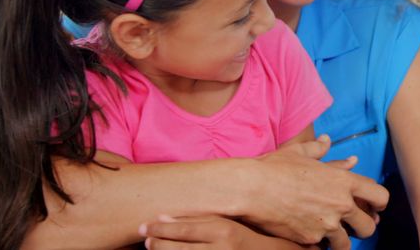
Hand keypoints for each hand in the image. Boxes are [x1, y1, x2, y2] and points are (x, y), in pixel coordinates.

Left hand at [140, 215, 317, 248]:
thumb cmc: (275, 235)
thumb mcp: (259, 218)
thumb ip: (241, 202)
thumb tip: (228, 177)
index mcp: (231, 231)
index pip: (193, 226)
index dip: (170, 224)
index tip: (153, 220)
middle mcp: (225, 247)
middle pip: (183, 243)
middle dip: (160, 238)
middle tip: (143, 233)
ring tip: (150, 246)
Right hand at [243, 135, 387, 249]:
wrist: (251, 188)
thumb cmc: (275, 167)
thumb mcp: (300, 153)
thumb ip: (319, 150)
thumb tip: (327, 142)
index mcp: (344, 181)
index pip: (380, 196)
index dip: (379, 203)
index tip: (374, 206)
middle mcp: (341, 204)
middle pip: (369, 226)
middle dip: (363, 226)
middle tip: (352, 225)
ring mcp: (327, 224)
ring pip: (347, 243)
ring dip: (341, 240)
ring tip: (331, 235)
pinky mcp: (310, 239)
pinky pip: (324, 248)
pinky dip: (320, 245)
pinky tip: (313, 237)